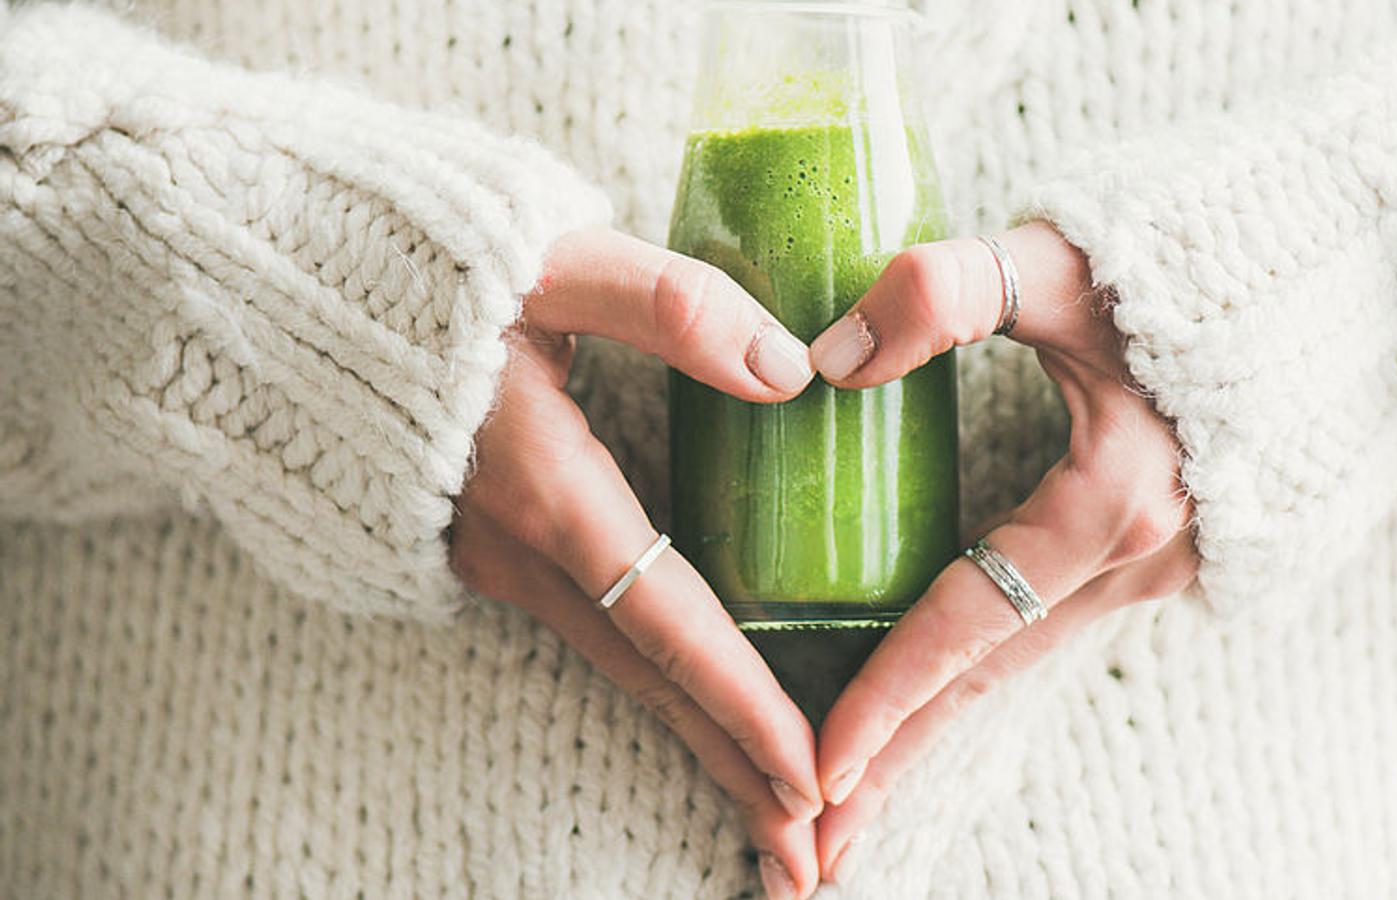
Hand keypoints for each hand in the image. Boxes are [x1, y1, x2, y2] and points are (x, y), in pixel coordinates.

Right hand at [450, 228, 823, 899]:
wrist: (274, 296)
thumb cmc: (419, 269)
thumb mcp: (549, 262)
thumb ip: (669, 307)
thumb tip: (788, 370)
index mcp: (548, 490)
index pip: (668, 623)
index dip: (742, 703)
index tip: (808, 778)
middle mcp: (518, 550)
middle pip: (648, 679)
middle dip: (731, 766)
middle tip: (807, 856)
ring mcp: (491, 557)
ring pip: (617, 666)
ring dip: (696, 739)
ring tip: (765, 809)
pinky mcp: (481, 546)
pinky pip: (587, 635)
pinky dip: (652, 688)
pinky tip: (690, 709)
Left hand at [805, 222, 1199, 878]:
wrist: (1364, 271)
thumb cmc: (1213, 253)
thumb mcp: (1069, 258)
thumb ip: (945, 292)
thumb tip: (827, 359)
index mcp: (1111, 502)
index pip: (965, 624)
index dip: (885, 695)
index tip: (813, 765)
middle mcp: (1141, 557)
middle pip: (988, 678)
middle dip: (900, 758)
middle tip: (814, 843)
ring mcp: (1163, 562)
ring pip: (1022, 661)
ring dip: (940, 724)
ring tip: (863, 791)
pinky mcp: (1171, 548)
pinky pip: (1055, 628)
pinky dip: (988, 673)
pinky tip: (945, 694)